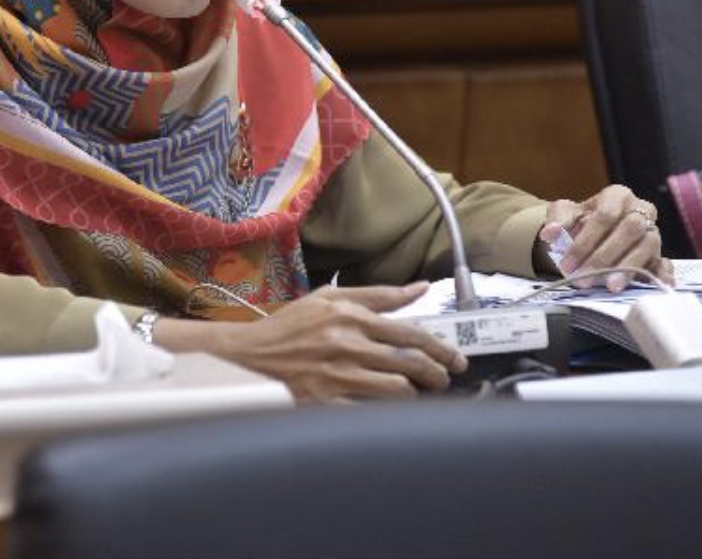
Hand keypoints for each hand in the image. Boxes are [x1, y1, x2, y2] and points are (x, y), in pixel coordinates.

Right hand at [158, 282, 466, 402]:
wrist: (246, 356)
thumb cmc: (289, 327)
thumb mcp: (330, 298)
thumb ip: (379, 295)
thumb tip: (419, 289)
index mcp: (350, 317)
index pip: (410, 334)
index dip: (441, 349)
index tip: (455, 359)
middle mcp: (346, 345)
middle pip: (410, 363)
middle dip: (437, 374)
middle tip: (444, 379)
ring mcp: (336, 376)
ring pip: (396, 389)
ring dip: (416, 394)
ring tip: (420, 394)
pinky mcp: (324, 402)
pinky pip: (368, 412)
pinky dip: (387, 413)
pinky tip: (392, 411)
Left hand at [538, 185, 672, 291]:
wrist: (592, 231)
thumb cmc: (580, 220)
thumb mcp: (565, 213)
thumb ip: (557, 219)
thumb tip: (550, 233)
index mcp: (618, 195)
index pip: (605, 216)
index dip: (586, 241)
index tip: (567, 264)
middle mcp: (641, 210)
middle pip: (630, 230)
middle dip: (605, 256)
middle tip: (585, 278)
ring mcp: (653, 231)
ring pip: (648, 245)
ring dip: (629, 267)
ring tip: (610, 286)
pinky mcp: (660, 253)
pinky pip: (665, 262)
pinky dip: (664, 273)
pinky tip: (660, 284)